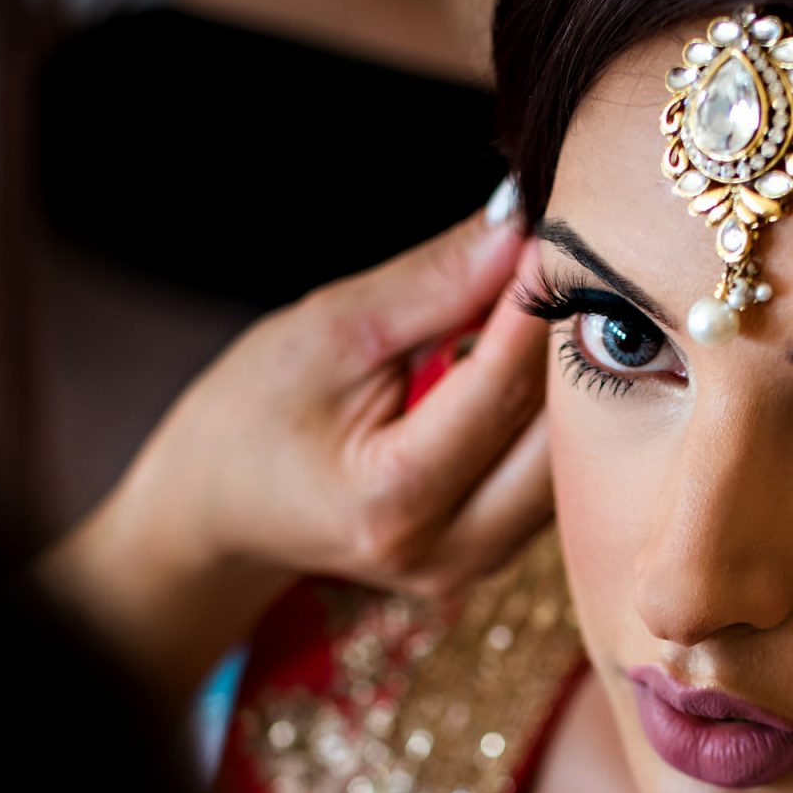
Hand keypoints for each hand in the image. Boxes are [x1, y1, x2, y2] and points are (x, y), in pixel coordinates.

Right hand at [41, 188, 550, 697]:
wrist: (219, 506)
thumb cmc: (254, 413)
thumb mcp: (331, 331)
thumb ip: (435, 283)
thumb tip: (522, 224)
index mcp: (392, 500)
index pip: (499, 389)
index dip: (538, 304)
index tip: (561, 232)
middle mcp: (447, 554)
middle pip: (555, 437)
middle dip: (568, 344)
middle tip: (574, 260)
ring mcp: (474, 569)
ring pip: (567, 463)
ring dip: (570, 381)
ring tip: (557, 303)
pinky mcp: (492, 559)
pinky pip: (550, 480)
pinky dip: (552, 416)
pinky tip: (539, 360)